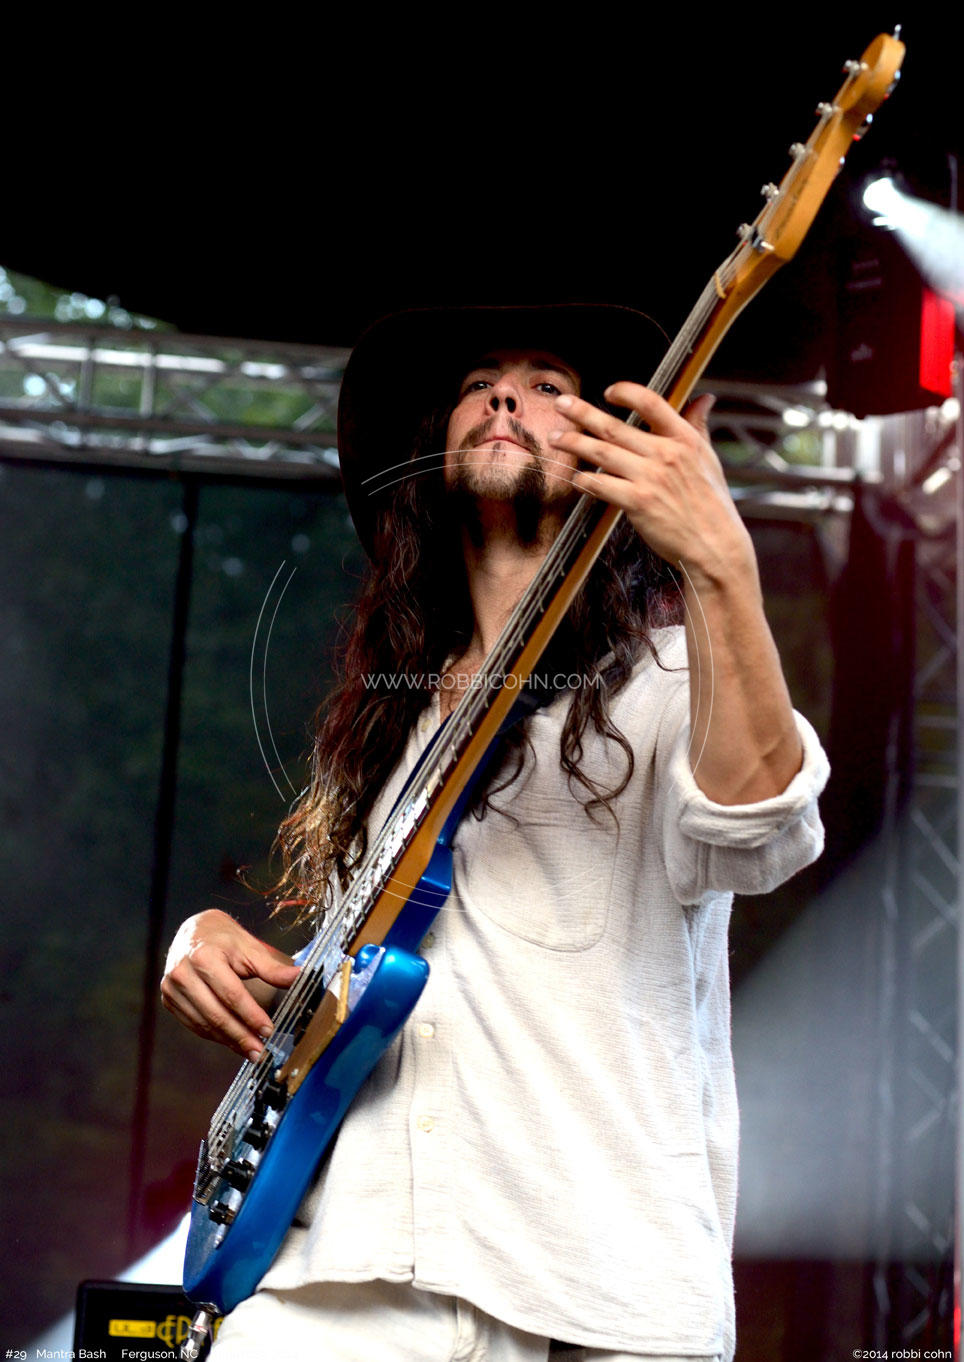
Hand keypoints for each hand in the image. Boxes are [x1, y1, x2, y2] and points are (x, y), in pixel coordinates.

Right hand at [160, 909, 299, 1058]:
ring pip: (204, 1023)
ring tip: (250, 1050)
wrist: (194, 931)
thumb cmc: (224, 939)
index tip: (268, 1031)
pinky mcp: (168, 999)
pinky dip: (214, 1035)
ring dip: (228, 1041)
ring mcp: (172, 988)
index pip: (231, 994)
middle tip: (260, 1051)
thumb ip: (272, 968)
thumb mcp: (249, 948)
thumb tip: (300, 977)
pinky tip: (232, 1041)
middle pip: (216, 1014)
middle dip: (240, 1036)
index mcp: (204, 957)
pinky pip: (194, 1024)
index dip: (251, 1015)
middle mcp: (183, 973)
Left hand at [551, 383, 752, 588]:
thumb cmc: (712, 504)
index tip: (609, 392)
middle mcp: (666, 454)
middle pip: (614, 427)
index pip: (651, 402)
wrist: (715, 546)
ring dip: (574, 444)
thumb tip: (704, 398)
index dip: (626, 392)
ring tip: (556, 439)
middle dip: (582, 413)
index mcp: (684, 439)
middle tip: (561, 404)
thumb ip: (699, 426)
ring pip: (602, 453)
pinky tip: (575, 478)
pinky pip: (602, 485)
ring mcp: (650, 478)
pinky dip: (585, 480)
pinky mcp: (638, 503)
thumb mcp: (709, 459)